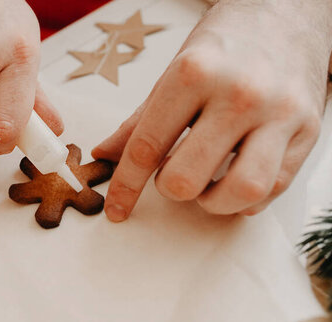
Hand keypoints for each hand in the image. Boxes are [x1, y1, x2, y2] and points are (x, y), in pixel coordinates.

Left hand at [93, 0, 331, 219]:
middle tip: (173, 176)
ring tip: (207, 186)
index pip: (147, 147)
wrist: (287, 14)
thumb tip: (104, 154)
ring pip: (240, 191)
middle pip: (187, 178)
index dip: (126, 186)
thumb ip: (139, 121)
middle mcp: (239, 94)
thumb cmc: (225, 45)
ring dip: (213, 202)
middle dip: (171, 189)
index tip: (117, 210)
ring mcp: (279, 113)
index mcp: (193, 74)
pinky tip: (234, 180)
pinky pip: (274, 186)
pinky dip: (246, 198)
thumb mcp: (173, 72)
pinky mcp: (308, 130)